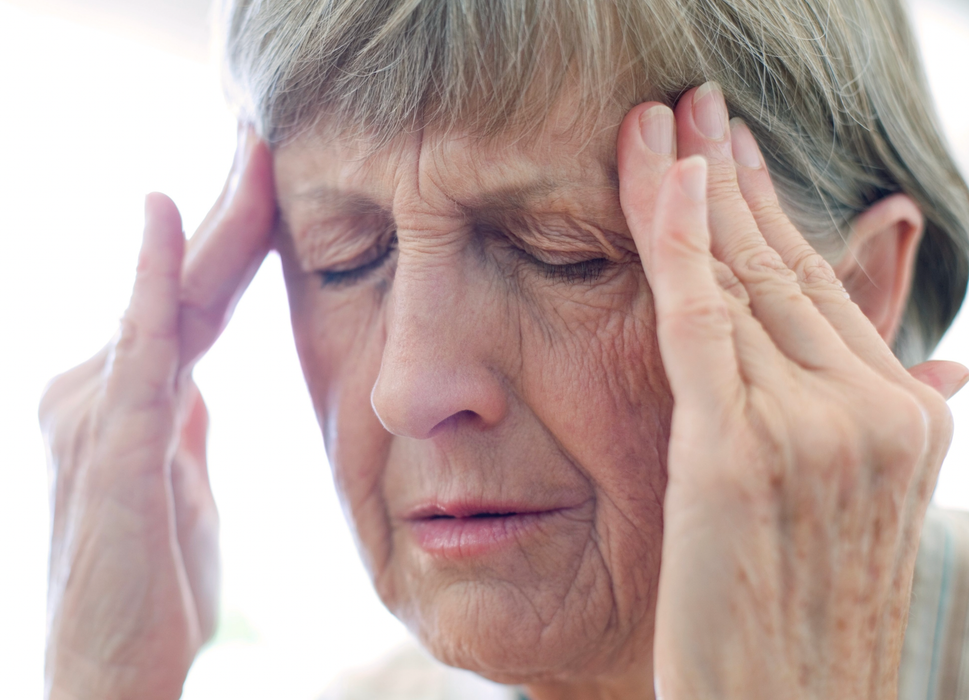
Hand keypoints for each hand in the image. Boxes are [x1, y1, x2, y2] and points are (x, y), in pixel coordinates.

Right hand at [38, 129, 274, 699]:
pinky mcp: (108, 444)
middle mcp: (97, 392)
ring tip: (255, 157)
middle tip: (265, 144)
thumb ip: (182, 431)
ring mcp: (94, 413)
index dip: (226, 248)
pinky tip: (168, 216)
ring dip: (213, 228)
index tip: (266, 191)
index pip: (189, 308)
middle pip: (178, 290)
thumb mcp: (181, 494)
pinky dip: (154, 278)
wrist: (109, 676)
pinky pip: (140, 346)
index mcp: (131, 406)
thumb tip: (195, 385)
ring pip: (167, 303)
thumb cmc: (147, 593)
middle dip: (226, 217)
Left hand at [617, 83, 967, 697]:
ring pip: (745, 278)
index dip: (776, 215)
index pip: (828, 292)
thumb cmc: (804, 626)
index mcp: (902, 422)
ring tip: (665, 122)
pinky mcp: (739, 450)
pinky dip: (684, 238)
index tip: (737, 155)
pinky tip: (670, 176)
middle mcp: (874, 412)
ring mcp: (812, 427)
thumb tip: (938, 374)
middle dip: (738, 177)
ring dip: (697, 187)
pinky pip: (705, 317)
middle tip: (698, 107)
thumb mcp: (854, 515)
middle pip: (789, 269)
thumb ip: (876, 428)